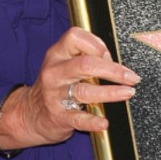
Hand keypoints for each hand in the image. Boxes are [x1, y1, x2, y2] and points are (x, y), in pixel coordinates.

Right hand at [0, 27, 139, 149]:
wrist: (29, 114)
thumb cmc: (55, 85)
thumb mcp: (62, 64)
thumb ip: (83, 57)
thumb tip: (114, 62)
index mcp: (56, 54)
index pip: (75, 37)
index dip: (97, 44)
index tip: (110, 56)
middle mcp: (54, 72)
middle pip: (85, 64)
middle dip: (113, 70)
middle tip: (131, 77)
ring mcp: (55, 95)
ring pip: (85, 91)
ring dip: (110, 92)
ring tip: (128, 93)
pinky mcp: (59, 116)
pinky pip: (78, 118)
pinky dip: (93, 121)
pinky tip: (104, 122)